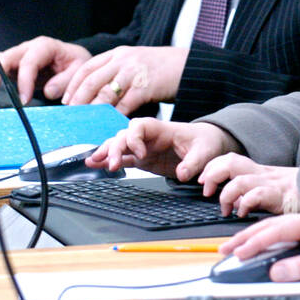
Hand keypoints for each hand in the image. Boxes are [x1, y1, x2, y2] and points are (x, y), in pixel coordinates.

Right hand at [0, 37, 88, 102]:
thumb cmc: (76, 64)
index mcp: (45, 46)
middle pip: (6, 57)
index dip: (25, 81)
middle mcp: (28, 48)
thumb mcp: (79, 70)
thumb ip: (66, 80)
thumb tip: (48, 91)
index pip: (30, 62)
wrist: (73, 61)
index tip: (24, 100)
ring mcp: (18, 56)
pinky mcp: (12, 66)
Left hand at [59, 45, 188, 111]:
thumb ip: (116, 72)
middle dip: (78, 100)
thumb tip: (95, 92)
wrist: (189, 65)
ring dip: (94, 111)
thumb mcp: (135, 62)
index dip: (72, 85)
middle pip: (91, 81)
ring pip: (105, 94)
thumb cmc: (161, 68)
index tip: (65, 100)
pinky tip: (111, 126)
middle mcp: (122, 61)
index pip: (86, 68)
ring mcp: (134, 72)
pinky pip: (125, 105)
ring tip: (87, 124)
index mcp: (117, 54)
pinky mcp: (145, 86)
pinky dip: (116, 117)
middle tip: (71, 115)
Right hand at [86, 119, 237, 177]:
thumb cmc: (205, 142)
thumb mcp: (205, 151)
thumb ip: (194, 162)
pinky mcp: (141, 159)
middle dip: (114, 148)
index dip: (135, 138)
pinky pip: (122, 157)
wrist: (206, 144)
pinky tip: (95, 164)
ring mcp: (142, 147)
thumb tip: (182, 174)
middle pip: (123, 136)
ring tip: (93, 162)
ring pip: (118, 145)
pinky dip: (108, 160)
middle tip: (113, 164)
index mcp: (161, 128)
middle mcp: (148, 136)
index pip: (139, 126)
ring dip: (106, 153)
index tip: (141, 154)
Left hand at [199, 155, 299, 216]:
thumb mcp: (273, 189)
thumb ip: (252, 194)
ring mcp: (271, 183)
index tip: (202, 181)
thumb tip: (231, 204)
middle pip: (231, 162)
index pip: (230, 159)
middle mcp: (263, 174)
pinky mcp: (280, 196)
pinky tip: (242, 213)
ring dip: (226, 194)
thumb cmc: (299, 194)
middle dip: (212, 174)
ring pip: (239, 180)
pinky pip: (256, 195)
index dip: (212, 167)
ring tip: (225, 208)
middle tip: (207, 191)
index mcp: (260, 171)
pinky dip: (244, 204)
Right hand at [217, 207, 299, 281]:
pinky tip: (257, 248)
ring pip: (275, 229)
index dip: (256, 242)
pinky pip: (283, 234)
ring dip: (254, 238)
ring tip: (234, 248)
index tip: (240, 254)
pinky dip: (267, 241)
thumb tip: (276, 272)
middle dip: (246, 238)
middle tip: (226, 250)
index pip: (278, 230)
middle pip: (271, 226)